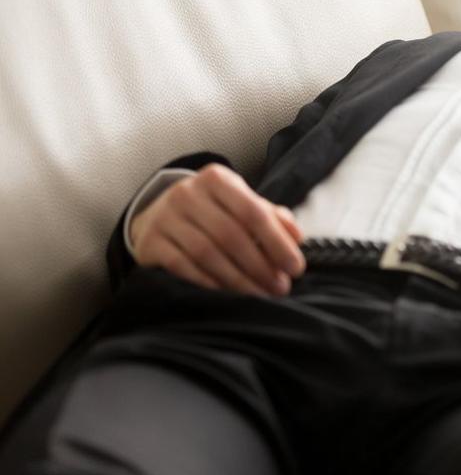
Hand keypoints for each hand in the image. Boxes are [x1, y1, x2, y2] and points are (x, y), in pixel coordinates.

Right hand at [129, 163, 305, 295]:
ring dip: (238, 279)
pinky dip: (209, 283)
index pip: (253, 212)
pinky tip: (228, 295)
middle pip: (231, 235)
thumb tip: (296, 237)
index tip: (295, 267)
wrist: (158, 215)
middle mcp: (188, 193)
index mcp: (217, 179)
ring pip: (207, 253)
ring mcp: (165, 217)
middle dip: (260, 266)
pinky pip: (183, 266)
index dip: (277, 242)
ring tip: (260, 295)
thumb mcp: (241, 204)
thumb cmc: (213, 212)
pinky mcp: (150, 242)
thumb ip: (272, 217)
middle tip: (280, 287)